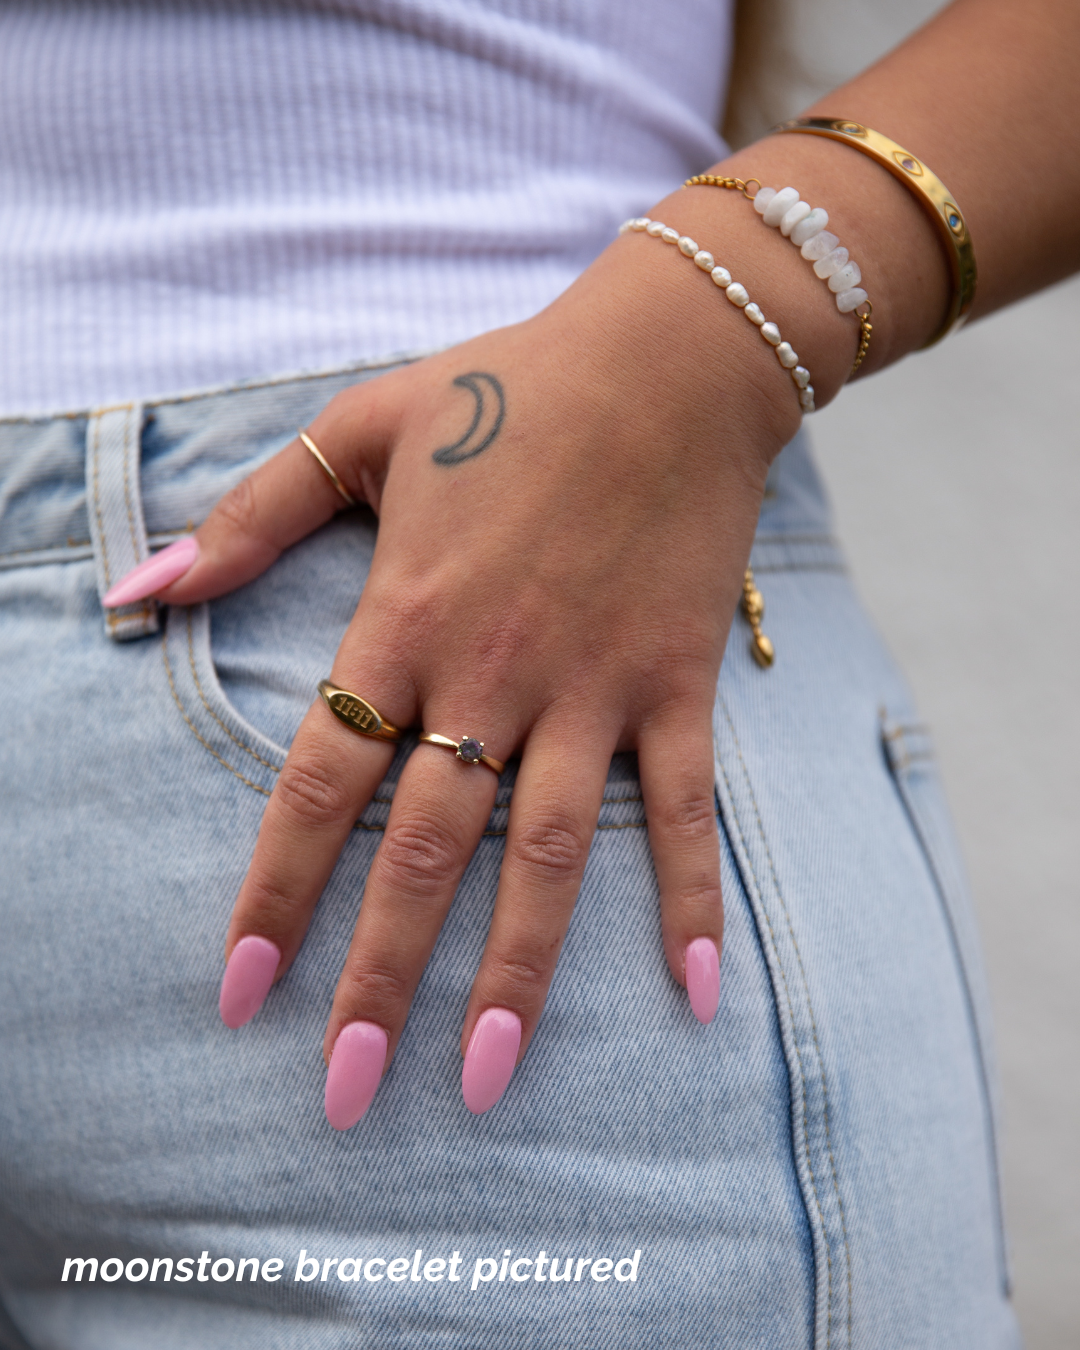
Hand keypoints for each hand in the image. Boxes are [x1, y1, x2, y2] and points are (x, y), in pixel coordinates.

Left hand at [147, 222, 796, 1125]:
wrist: (667, 358)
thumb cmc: (507, 388)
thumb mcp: (360, 428)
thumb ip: (249, 514)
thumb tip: (138, 593)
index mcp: (408, 616)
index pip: (323, 781)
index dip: (276, 892)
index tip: (241, 992)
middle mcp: (497, 672)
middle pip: (425, 848)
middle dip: (380, 976)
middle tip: (346, 1092)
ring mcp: (595, 686)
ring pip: (549, 852)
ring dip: (518, 971)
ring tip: (488, 1081)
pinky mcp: (677, 684)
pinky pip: (684, 807)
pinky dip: (690, 896)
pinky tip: (694, 990)